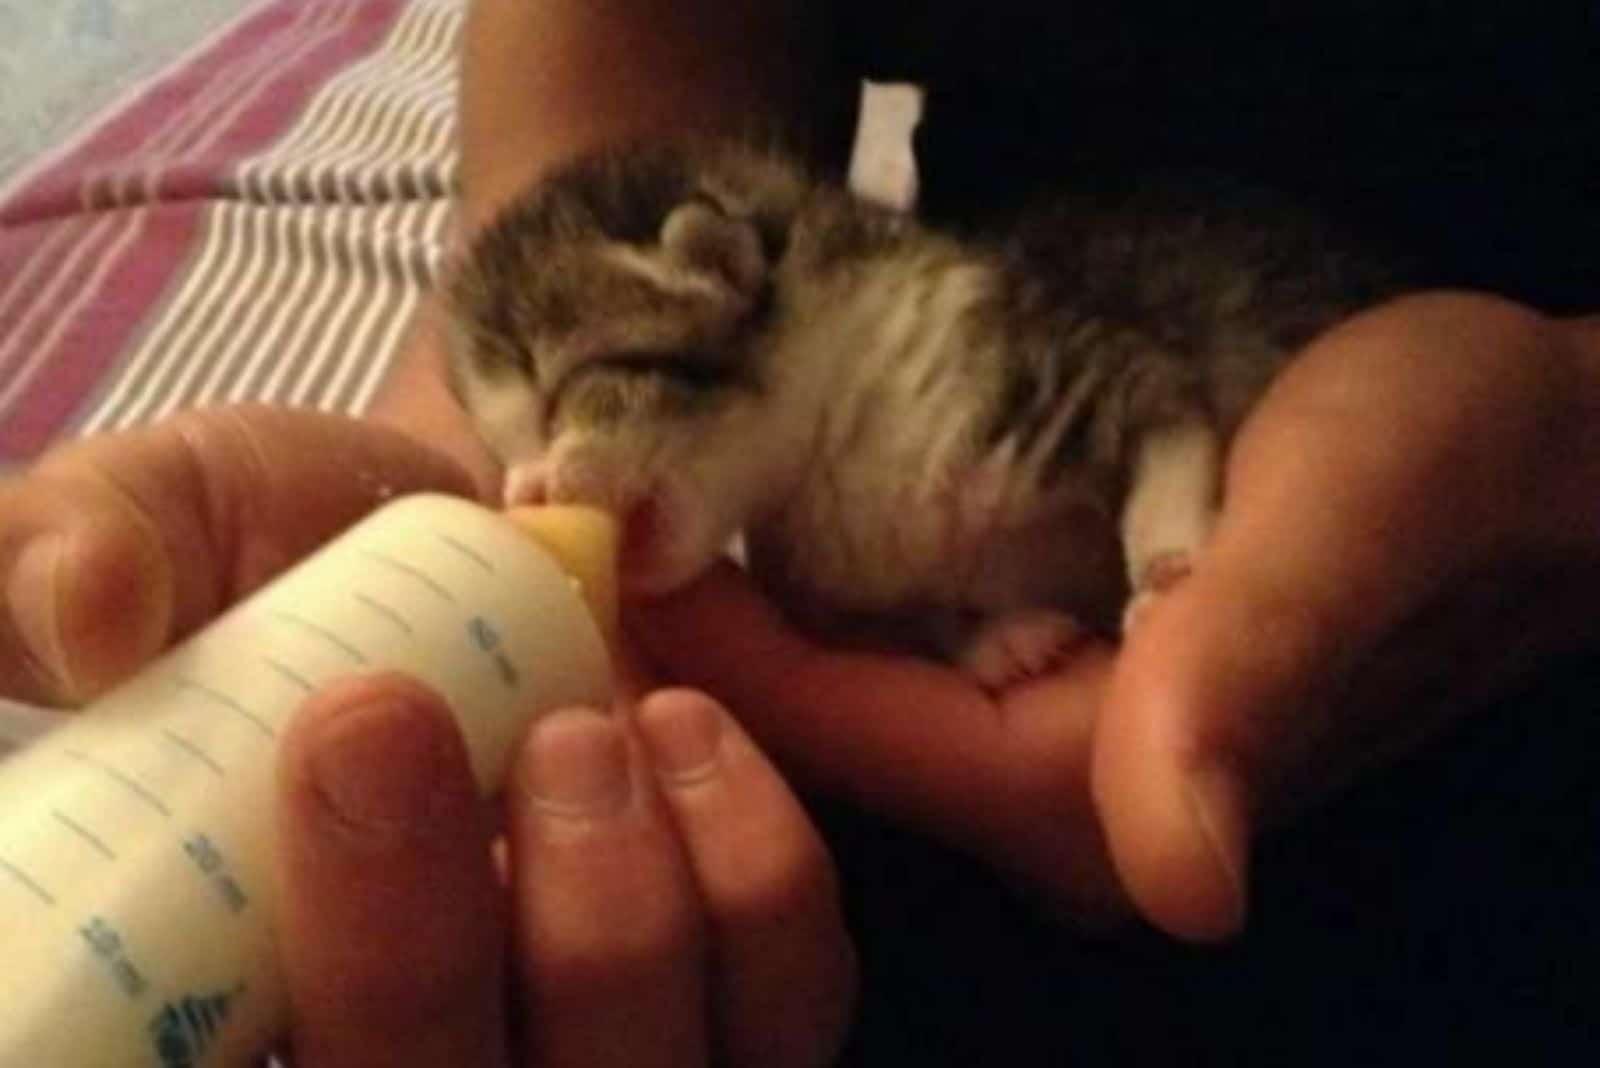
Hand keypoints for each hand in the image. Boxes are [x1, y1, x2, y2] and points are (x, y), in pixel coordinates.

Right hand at [0, 405, 853, 1065]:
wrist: (489, 528)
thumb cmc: (300, 540)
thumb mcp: (164, 520)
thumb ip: (69, 553)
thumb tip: (84, 615)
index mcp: (238, 994)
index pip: (249, 1052)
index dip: (322, 953)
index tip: (328, 746)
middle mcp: (422, 1048)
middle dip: (421, 941)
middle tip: (437, 726)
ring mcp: (599, 1043)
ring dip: (619, 913)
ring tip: (585, 727)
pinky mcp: (739, 990)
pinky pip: (785, 998)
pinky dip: (754, 874)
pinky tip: (685, 735)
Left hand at [631, 292, 1599, 940]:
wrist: (1507, 453)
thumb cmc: (1445, 465)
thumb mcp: (1349, 524)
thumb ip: (1252, 677)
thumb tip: (1189, 880)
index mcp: (1104, 797)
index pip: (848, 738)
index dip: (713, 652)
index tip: (597, 545)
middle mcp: (1053, 806)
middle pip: (812, 744)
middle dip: (684, 650)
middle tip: (567, 523)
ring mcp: (1041, 755)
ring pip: (831, 701)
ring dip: (721, 619)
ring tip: (609, 515)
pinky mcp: (1043, 689)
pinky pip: (877, 661)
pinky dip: (796, 599)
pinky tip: (724, 526)